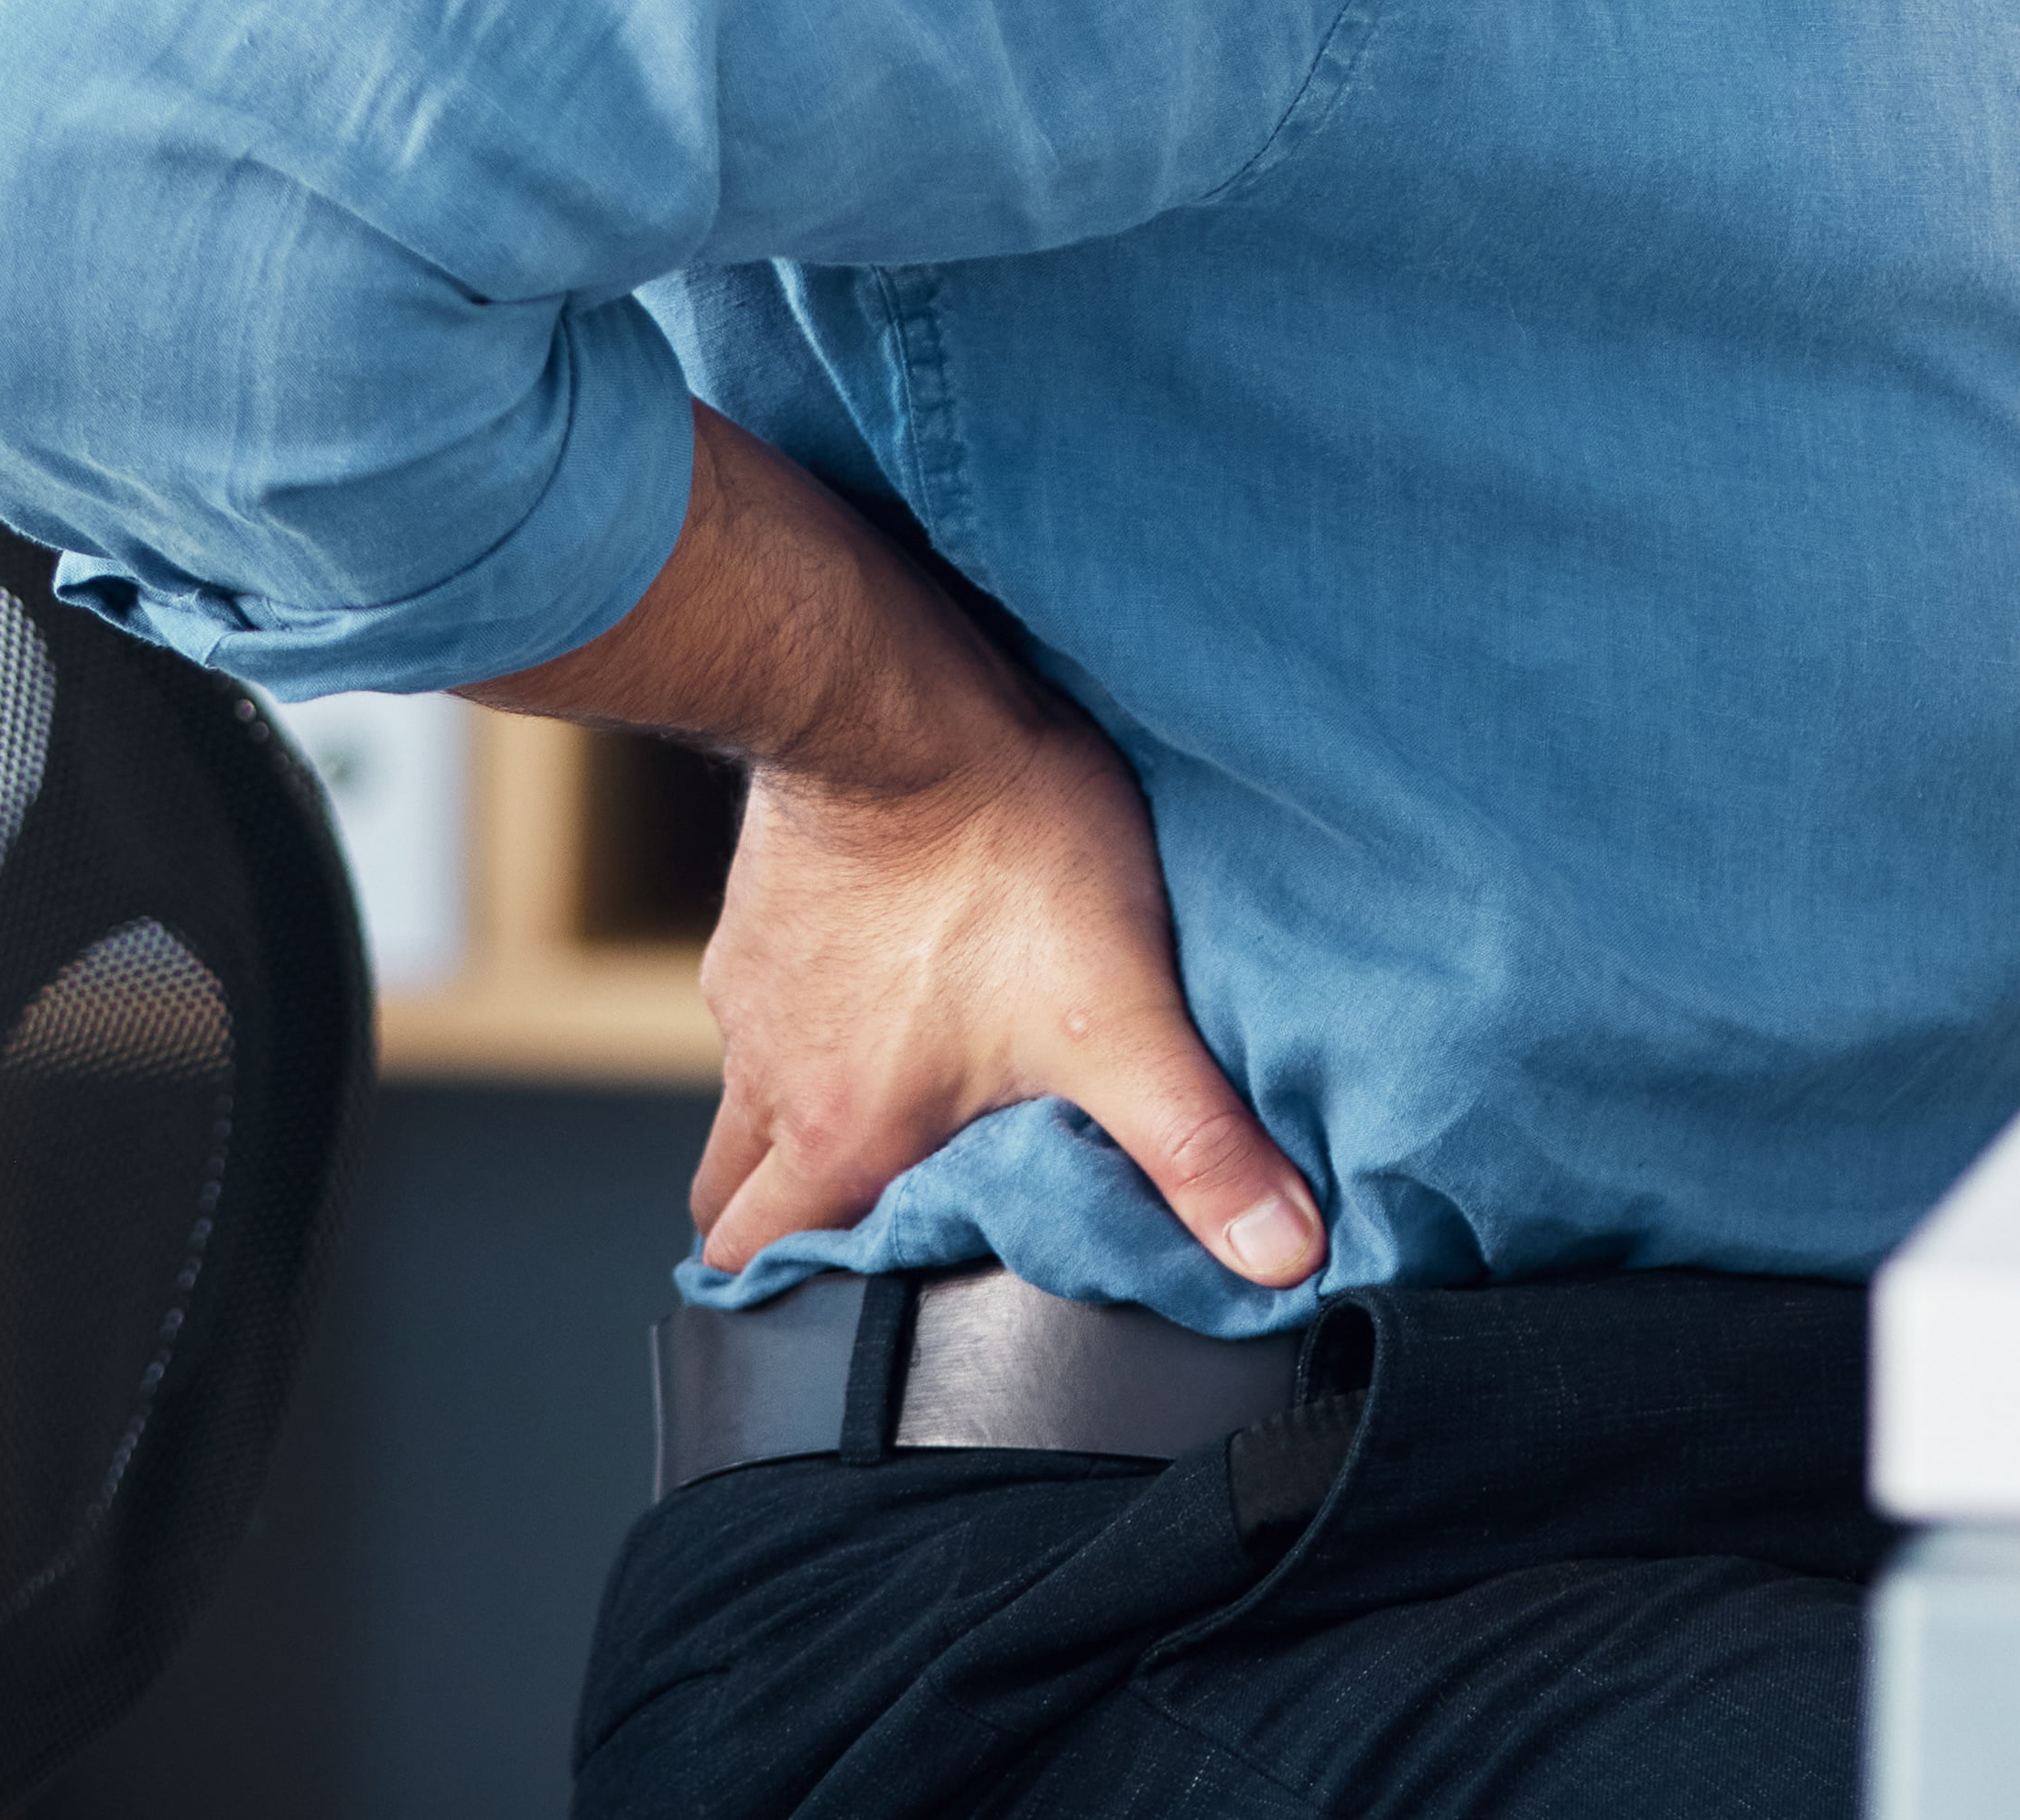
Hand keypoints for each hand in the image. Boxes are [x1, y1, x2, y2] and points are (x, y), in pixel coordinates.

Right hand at [686, 695, 1325, 1287]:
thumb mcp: (1123, 1016)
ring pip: (745, 1106)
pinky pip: (760, 1009)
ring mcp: (749, 994)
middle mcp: (769, 1078)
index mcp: (839, 1136)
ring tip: (888, 1118)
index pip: (764, 1274)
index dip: (802, 1306)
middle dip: (787, 1235)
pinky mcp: (755, 916)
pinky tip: (882, 996)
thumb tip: (1282, 1254)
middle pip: (737, 1206)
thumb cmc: (1004, 849)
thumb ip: (1200, 1146)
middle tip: (869, 1236)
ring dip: (796, 1127)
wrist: (905, 701)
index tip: (855, 1317)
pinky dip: (805, 1026)